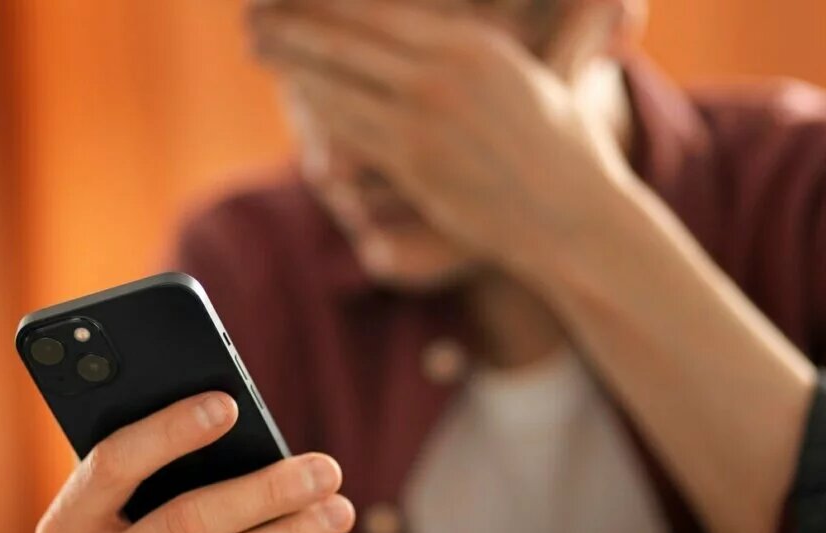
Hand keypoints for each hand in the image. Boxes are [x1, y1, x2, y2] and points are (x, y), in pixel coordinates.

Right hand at [35, 392, 354, 532]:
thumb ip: (155, 474)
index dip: (170, 431)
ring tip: (338, 512)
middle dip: (265, 490)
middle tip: (326, 469)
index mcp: (67, 526)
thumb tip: (237, 420)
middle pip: (186, 521)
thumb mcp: (121, 514)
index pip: (114, 464)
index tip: (228, 405)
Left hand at [250, 0, 635, 273]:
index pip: (375, 9)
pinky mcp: (413, 166)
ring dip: (289, 61)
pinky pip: (349, 130)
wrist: (576, 218)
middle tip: (250, 14)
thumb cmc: (564, 148)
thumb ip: (513, 36)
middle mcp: (444, 73)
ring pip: (336, 82)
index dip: (324, 1)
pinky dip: (315, 108)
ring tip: (257, 44)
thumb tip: (535, 13)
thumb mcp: (543, 73)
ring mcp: (424, 121)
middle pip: (344, 38)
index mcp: (471, 43)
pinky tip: (295, 94)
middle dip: (290, 24)